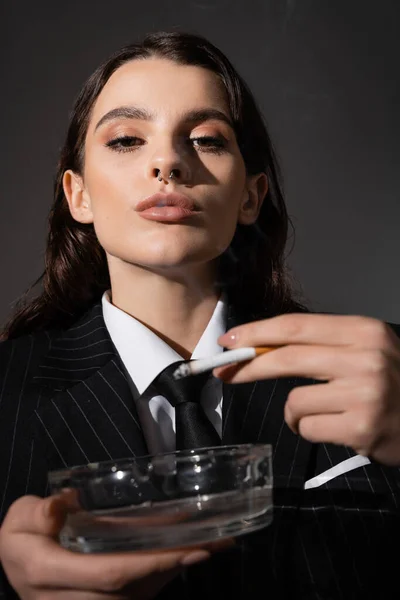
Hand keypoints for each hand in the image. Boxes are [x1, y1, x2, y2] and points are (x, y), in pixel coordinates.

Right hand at [0, 494, 231, 599]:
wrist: (19, 569)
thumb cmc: (22, 540)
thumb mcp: (18, 520)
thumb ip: (37, 513)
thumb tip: (60, 505)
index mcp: (51, 574)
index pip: (111, 572)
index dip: (152, 563)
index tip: (188, 547)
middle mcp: (75, 598)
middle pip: (136, 588)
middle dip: (176, 567)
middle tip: (215, 543)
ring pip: (141, 594)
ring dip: (176, 571)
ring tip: (213, 545)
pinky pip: (138, 594)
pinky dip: (164, 575)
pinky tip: (186, 554)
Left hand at [216, 314, 399, 465]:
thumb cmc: (391, 383)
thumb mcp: (363, 350)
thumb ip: (320, 346)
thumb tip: (259, 347)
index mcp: (363, 331)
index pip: (296, 326)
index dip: (257, 332)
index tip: (229, 339)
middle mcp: (366, 357)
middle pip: (287, 358)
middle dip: (248, 366)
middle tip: (225, 372)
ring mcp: (365, 394)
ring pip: (294, 402)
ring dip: (296, 413)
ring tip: (324, 413)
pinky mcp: (361, 428)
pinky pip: (307, 428)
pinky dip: (311, 430)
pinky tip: (337, 428)